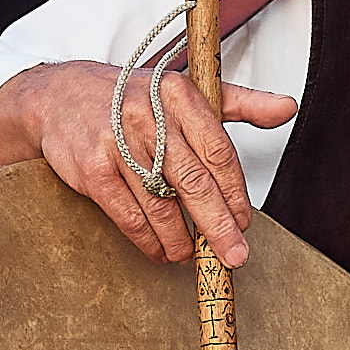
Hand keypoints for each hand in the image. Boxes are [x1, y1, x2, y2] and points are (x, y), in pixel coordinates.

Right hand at [0, 61, 295, 267]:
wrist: (61, 96)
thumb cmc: (135, 98)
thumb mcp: (189, 92)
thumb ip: (241, 103)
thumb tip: (288, 108)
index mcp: (178, 95)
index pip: (217, 150)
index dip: (234, 192)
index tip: (245, 221)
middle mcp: (148, 115)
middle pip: (192, 181)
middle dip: (217, 225)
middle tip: (233, 255)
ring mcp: (117, 142)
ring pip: (160, 204)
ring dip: (181, 239)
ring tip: (194, 257)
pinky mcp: (92, 168)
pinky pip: (128, 214)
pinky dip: (148, 239)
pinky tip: (161, 249)